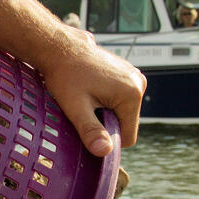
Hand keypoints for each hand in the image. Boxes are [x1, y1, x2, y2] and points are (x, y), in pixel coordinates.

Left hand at [40, 25, 144, 154]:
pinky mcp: (127, 73)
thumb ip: (91, 130)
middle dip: (105, 122)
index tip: (88, 126)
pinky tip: (90, 88)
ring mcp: (134, 76)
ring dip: (104, 111)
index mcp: (132, 94)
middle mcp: (139, 83)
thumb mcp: (76, 107)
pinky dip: (105, 100)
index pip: (128, 137)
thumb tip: (105, 151)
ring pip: (121, 111)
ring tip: (86, 96)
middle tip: (84, 108)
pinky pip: (119, 98)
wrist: (59, 47)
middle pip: (125, 123)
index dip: (107, 138)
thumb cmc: (65, 74)